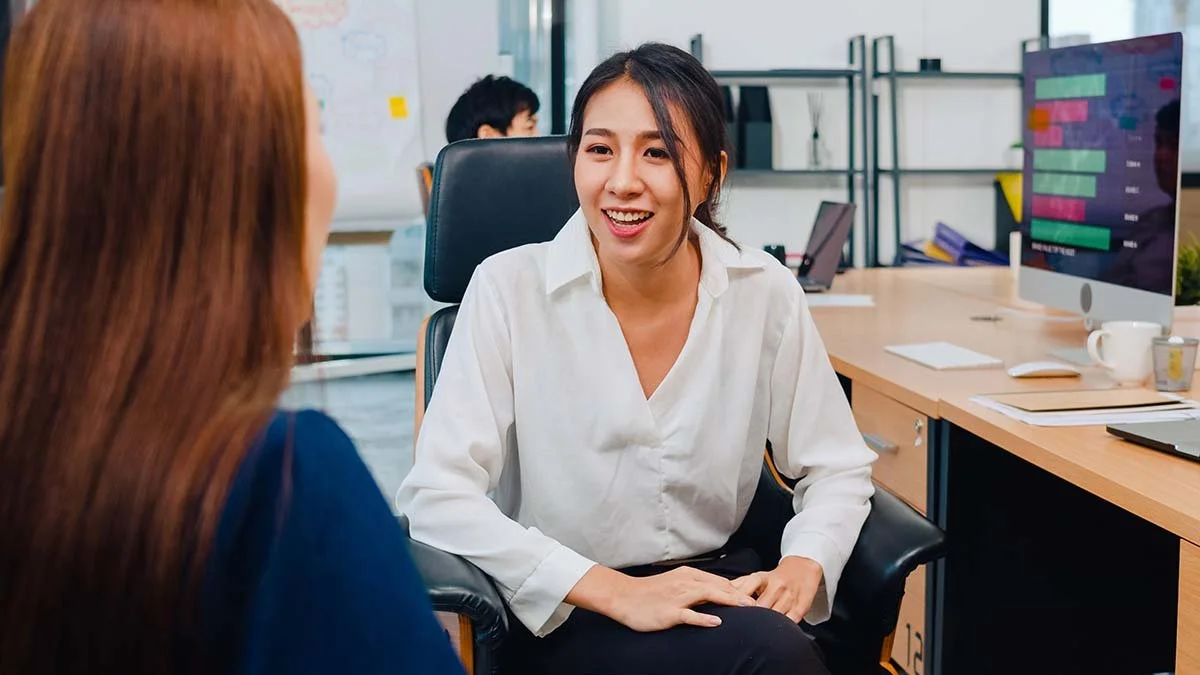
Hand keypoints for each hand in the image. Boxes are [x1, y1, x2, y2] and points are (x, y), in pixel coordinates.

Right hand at [567, 564, 755, 631]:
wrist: (624, 596)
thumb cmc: (649, 592)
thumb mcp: (675, 584)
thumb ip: (694, 587)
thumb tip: (715, 594)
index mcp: (688, 575)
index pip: (720, 581)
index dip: (739, 590)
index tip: (756, 598)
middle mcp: (686, 583)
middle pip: (720, 587)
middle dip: (741, 595)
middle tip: (760, 605)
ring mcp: (677, 597)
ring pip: (709, 596)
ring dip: (730, 602)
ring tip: (748, 609)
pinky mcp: (669, 612)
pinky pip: (689, 615)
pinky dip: (704, 618)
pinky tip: (717, 622)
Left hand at [731, 555, 823, 622]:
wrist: (802, 570)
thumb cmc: (775, 578)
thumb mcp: (757, 577)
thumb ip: (739, 585)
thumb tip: (719, 591)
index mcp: (762, 578)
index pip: (747, 587)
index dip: (738, 600)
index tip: (731, 609)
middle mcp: (776, 586)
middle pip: (761, 606)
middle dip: (751, 616)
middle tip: (743, 625)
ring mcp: (790, 596)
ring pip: (775, 615)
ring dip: (765, 623)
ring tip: (758, 629)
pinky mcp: (801, 606)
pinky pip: (790, 620)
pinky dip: (782, 626)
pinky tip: (774, 630)